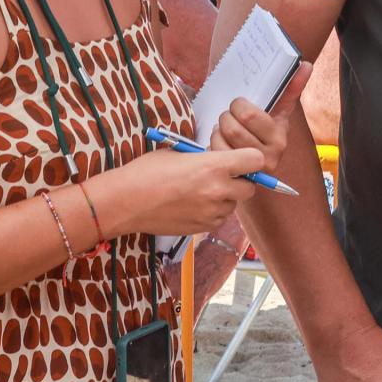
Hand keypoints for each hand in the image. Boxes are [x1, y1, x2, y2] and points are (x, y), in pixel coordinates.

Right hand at [105, 146, 263, 236]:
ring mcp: (211, 212)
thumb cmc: (147, 172)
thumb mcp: (179, 152)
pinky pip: (219, 219)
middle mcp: (218, 190)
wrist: (125, 202)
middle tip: (225, 176)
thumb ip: (204, 157)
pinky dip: (213, 212)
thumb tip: (217, 158)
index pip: (255, 160)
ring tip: (202, 191)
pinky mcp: (202, 228)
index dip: (251, 158)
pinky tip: (194, 205)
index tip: (243, 159)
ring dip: (226, 198)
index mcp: (214, 165)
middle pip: (250, 187)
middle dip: (242, 181)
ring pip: (234, 205)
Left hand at [208, 62, 311, 179]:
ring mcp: (252, 168)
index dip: (238, 105)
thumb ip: (291, 88)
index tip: (239, 104)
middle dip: (226, 116)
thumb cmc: (266, 130)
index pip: (248, 115)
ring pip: (222, 139)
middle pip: (233, 128)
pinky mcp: (236, 175)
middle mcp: (269, 155)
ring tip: (224, 127)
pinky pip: (215, 152)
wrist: (259, 162)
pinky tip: (221, 141)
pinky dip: (213, 143)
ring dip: (219, 129)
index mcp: (279, 136)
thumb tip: (306, 64)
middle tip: (229, 114)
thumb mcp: (279, 112)